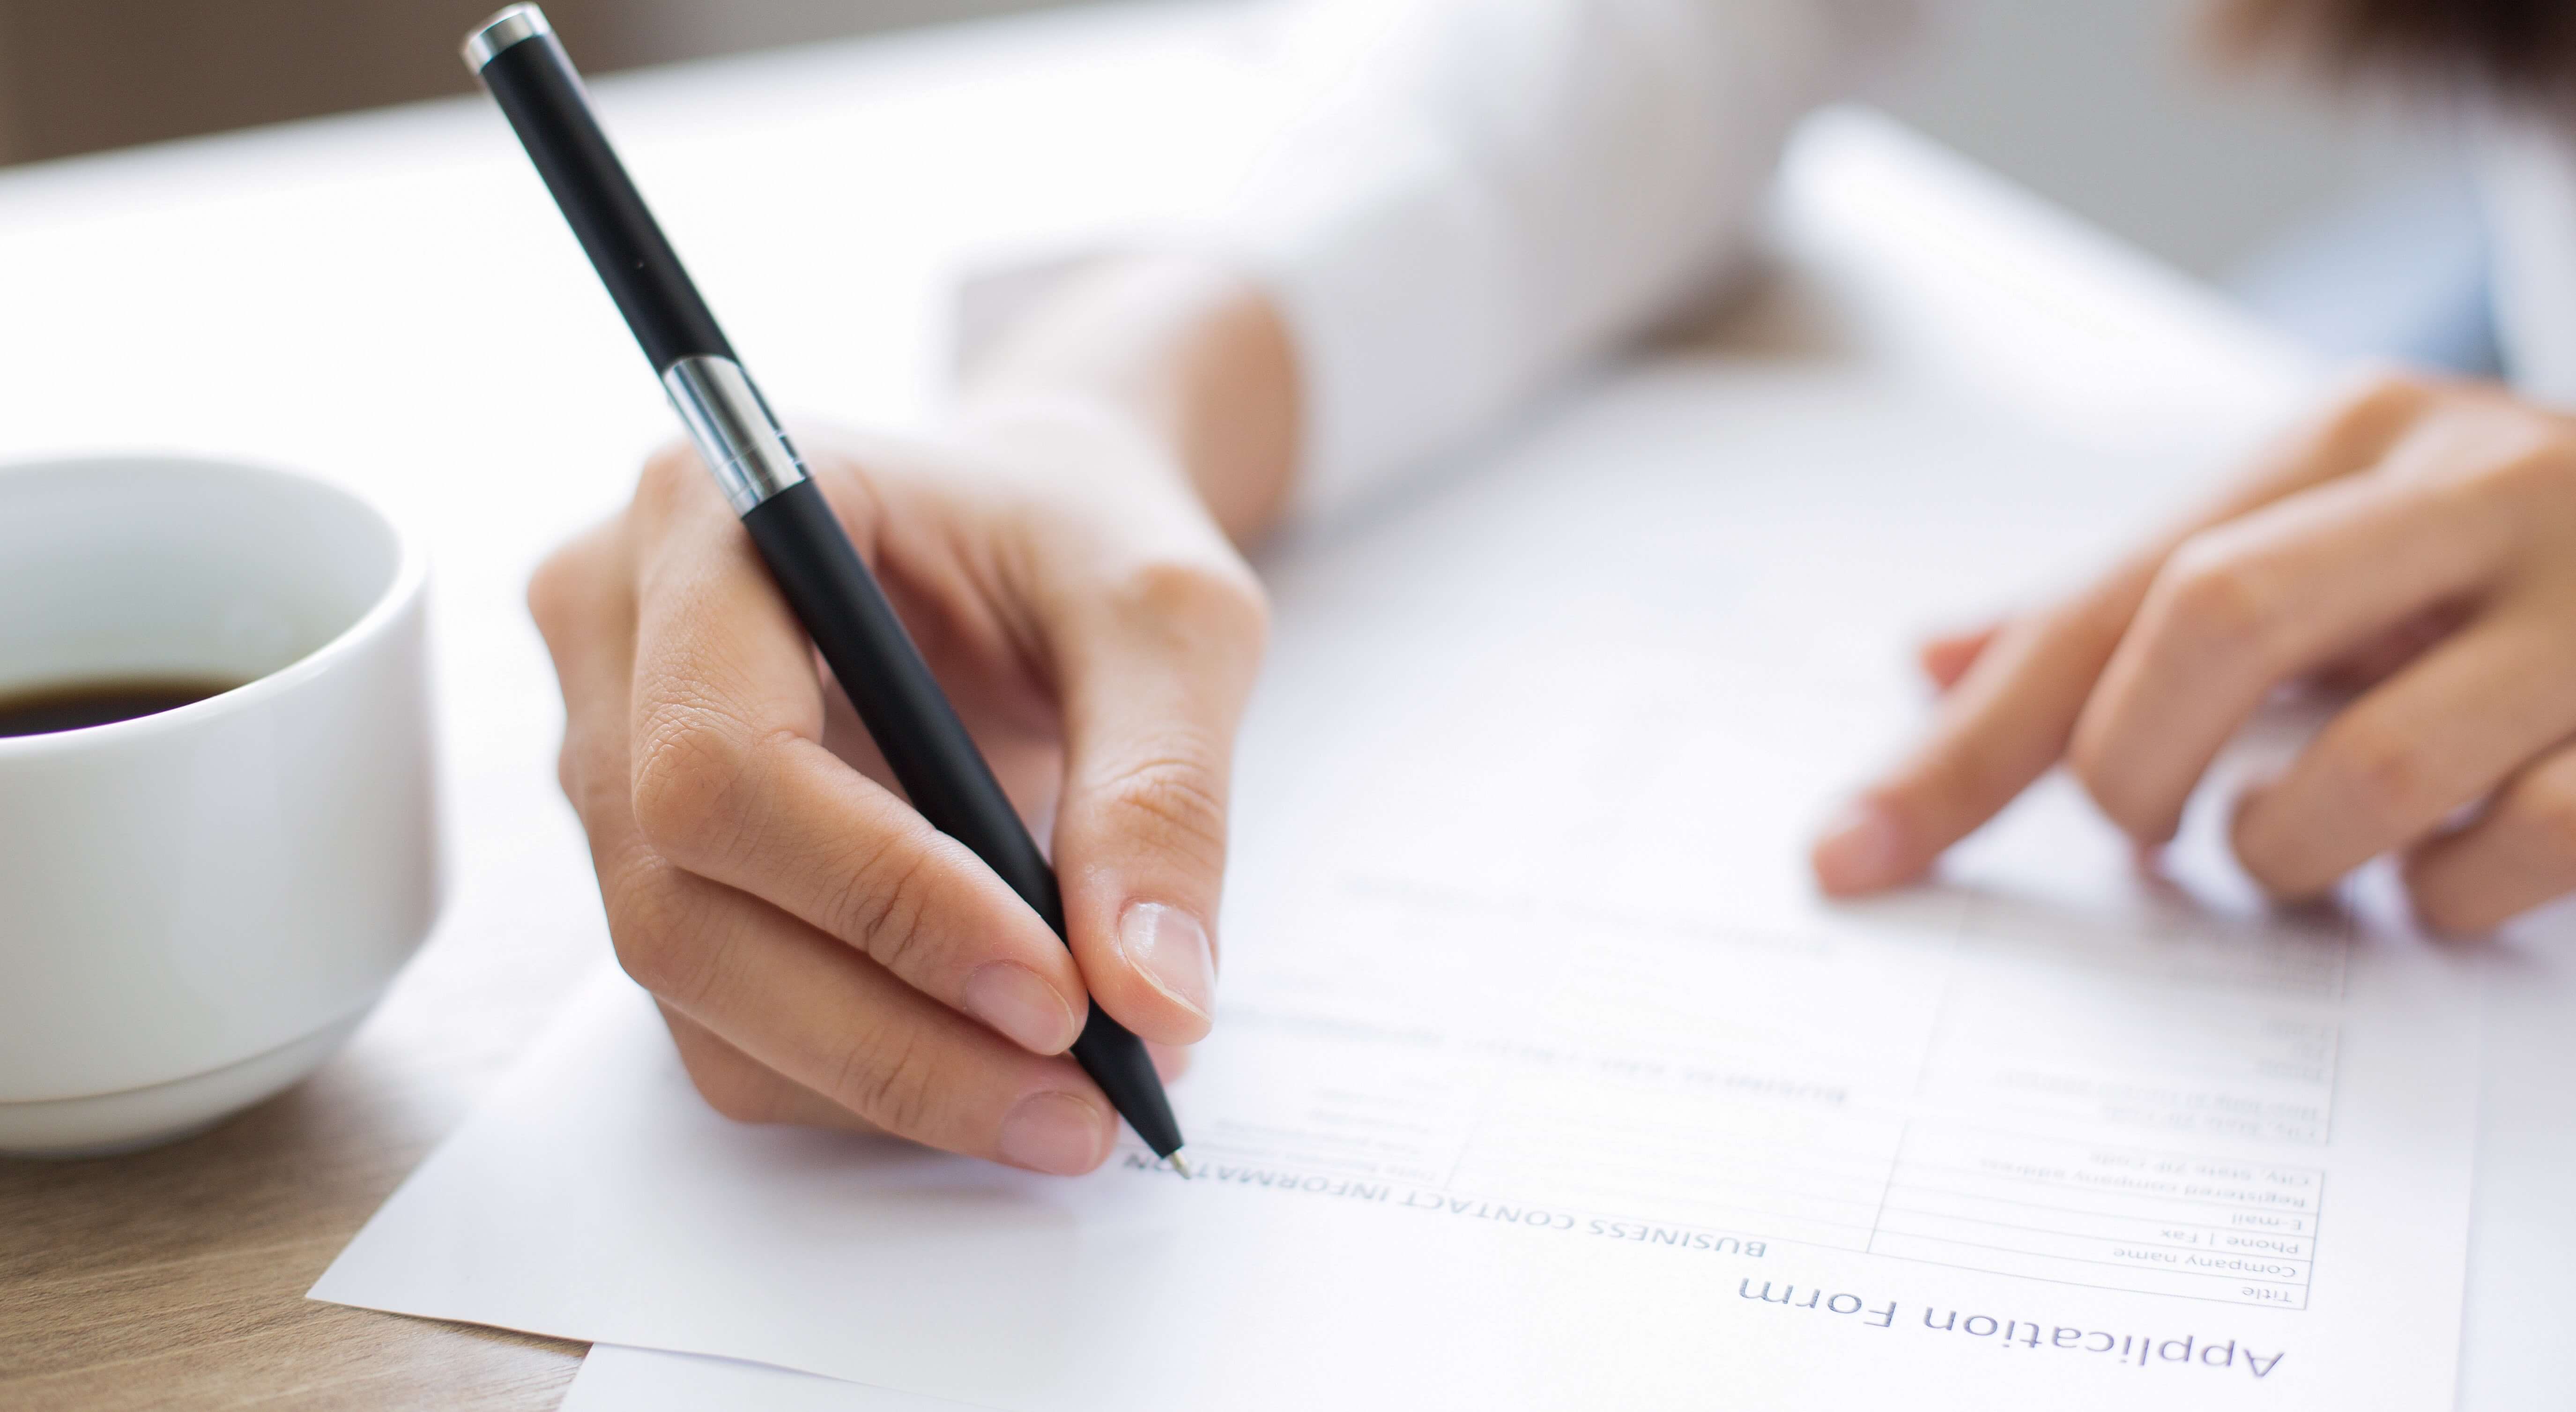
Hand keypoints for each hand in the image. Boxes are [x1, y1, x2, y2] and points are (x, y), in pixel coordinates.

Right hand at [529, 400, 1265, 1171]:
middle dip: (889, 1031)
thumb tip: (1151, 999)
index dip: (879, 897)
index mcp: (708, 510)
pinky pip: (719, 1023)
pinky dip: (860, 1080)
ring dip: (883, 1079)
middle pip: (683, 899)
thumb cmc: (1081, 539)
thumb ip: (1163, 790)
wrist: (1032, 539)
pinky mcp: (652, 862)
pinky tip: (993, 1079)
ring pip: (693, 987)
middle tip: (1082, 1102)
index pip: (723, 754)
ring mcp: (608, 755)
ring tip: (1066, 1108)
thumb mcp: (1172, 617)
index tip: (1055, 992)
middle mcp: (614, 631)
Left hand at [1812, 372, 2575, 933]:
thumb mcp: (2304, 557)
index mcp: (2353, 438)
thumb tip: (1919, 668)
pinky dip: (2443, 900)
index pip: (2108, 599)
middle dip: (2138, 769)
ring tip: (2298, 852)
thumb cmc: (2471, 578)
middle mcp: (2477, 485)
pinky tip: (2438, 878)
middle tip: (2151, 834)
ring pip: (2368, 768)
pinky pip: (2521, 851)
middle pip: (2214, 625)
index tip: (1854, 858)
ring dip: (2290, 855)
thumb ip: (2119, 616)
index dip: (1970, 743)